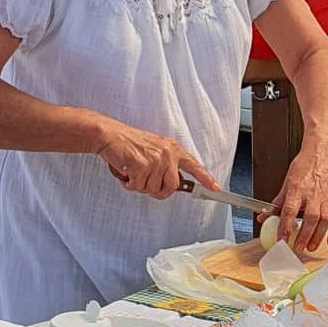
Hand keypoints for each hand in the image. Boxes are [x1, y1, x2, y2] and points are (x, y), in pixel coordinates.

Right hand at [98, 119, 214, 199]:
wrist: (111, 136)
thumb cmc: (131, 144)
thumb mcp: (156, 149)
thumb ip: (168, 165)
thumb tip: (175, 185)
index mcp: (173, 149)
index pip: (194, 166)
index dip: (206, 179)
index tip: (215, 188)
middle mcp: (167, 154)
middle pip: (171, 187)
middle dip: (157, 190)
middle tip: (146, 182)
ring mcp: (155, 159)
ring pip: (152, 189)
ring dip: (140, 186)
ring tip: (134, 172)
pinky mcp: (141, 165)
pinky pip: (138, 187)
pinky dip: (129, 184)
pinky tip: (127, 173)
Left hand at [274, 145, 327, 252]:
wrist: (322, 154)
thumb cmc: (305, 167)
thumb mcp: (287, 182)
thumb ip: (277, 202)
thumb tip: (263, 216)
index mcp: (297, 189)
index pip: (289, 211)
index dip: (285, 227)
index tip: (282, 239)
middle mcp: (313, 194)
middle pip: (309, 219)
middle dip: (303, 236)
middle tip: (298, 248)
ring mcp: (327, 197)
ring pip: (324, 221)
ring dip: (318, 236)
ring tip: (311, 247)